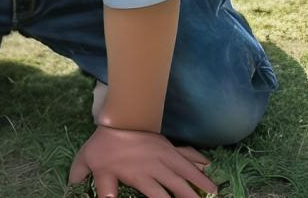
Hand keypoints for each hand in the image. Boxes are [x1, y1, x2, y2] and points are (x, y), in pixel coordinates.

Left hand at [68, 125, 217, 196]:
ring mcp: (164, 153)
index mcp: (139, 174)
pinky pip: (186, 152)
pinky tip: (208, 165)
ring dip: (200, 180)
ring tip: (214, 191)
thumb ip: (101, 185)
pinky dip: (198, 159)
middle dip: (190, 197)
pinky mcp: (167, 145)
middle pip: (178, 185)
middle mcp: (155, 165)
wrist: (112, 118)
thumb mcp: (92, 164)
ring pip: (186, 169)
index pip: (158, 196)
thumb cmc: (101, 147)